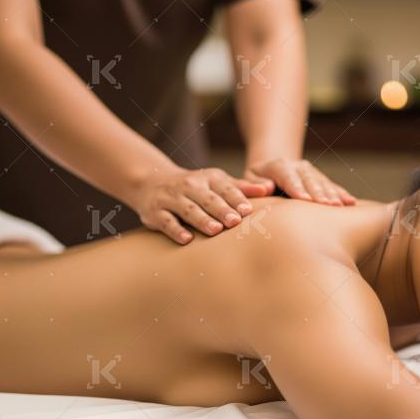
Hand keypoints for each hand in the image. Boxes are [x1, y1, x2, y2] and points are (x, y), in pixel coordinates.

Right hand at [128, 166, 270, 243]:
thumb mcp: (216, 182)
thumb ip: (241, 187)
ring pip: (188, 209)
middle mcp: (189, 185)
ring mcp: (171, 198)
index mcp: (207, 178)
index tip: (247, 210)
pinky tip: (187, 240)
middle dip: (220, 209)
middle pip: (207, 198)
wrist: (151, 181)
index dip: (235, 198)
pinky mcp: (155, 212)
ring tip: (215, 230)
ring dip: (201, 219)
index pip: (224, 188)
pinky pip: (166, 221)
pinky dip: (176, 230)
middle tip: (234, 222)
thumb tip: (268, 188)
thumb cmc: (195, 187)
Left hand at [244, 158, 356, 205]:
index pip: (287, 175)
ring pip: (322, 181)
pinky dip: (341, 193)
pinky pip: (332, 185)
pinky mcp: (319, 178)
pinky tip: (351, 202)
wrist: (271, 168)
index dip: (296, 187)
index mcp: (277, 166)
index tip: (304, 199)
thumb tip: (266, 188)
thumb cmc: (256, 182)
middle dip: (318, 192)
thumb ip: (253, 184)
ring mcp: (310, 171)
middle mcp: (296, 166)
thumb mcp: (247, 180)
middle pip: (308, 179)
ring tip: (341, 206)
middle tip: (327, 205)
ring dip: (333, 193)